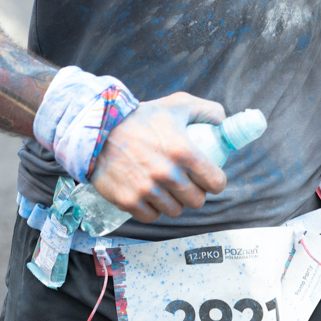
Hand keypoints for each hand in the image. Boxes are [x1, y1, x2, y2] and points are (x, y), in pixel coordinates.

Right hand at [89, 92, 227, 222]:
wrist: (98, 128)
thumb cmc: (140, 117)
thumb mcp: (176, 105)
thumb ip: (206, 110)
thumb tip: (222, 122)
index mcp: (184, 151)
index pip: (216, 182)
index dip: (215, 182)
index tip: (209, 179)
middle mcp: (167, 173)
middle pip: (196, 201)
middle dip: (194, 193)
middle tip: (186, 183)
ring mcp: (147, 189)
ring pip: (175, 210)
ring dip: (173, 202)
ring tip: (166, 189)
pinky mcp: (128, 201)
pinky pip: (151, 216)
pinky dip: (151, 208)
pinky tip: (149, 195)